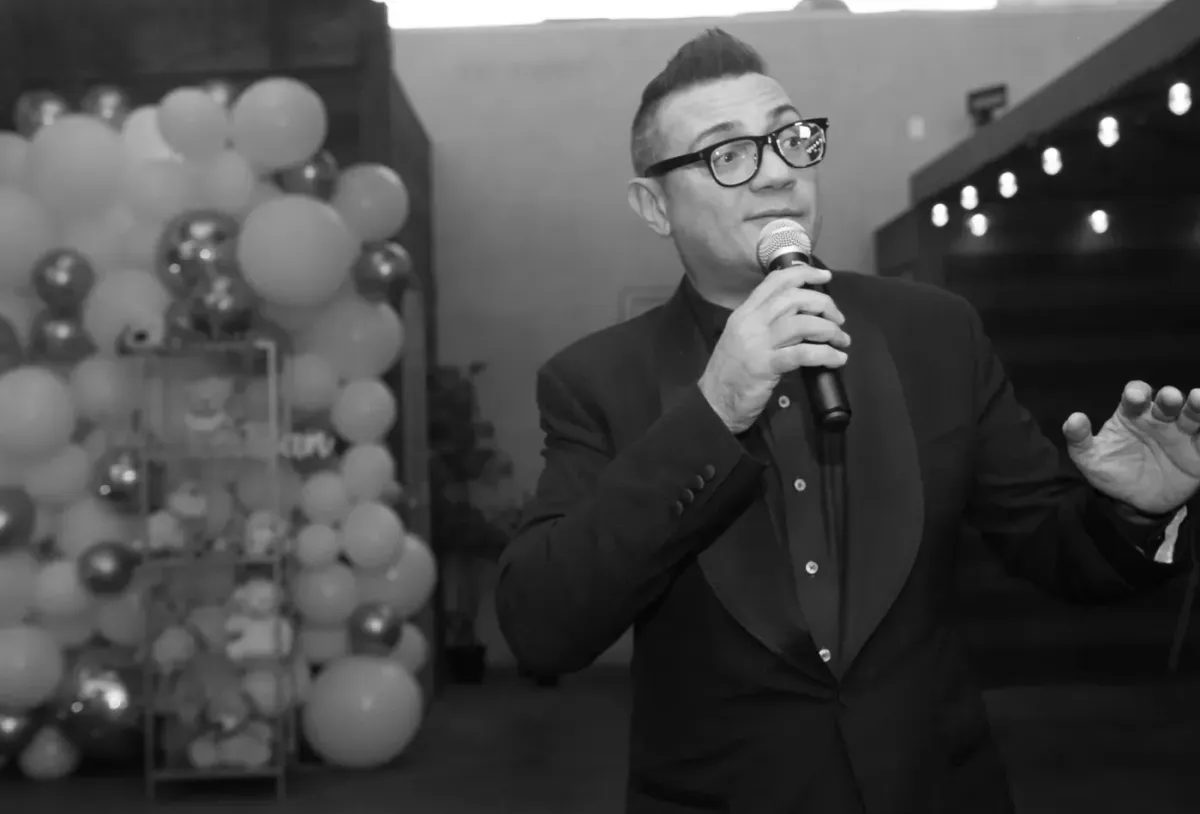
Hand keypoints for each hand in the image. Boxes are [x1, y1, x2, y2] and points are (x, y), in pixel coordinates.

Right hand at [698, 264, 850, 433]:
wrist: (713, 403)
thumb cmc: (730, 373)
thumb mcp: (743, 338)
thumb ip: (765, 324)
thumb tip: (800, 316)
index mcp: (744, 313)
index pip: (775, 281)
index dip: (804, 274)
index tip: (825, 277)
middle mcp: (750, 322)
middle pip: (794, 298)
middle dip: (823, 304)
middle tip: (838, 319)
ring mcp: (757, 344)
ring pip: (801, 323)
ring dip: (829, 329)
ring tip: (842, 340)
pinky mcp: (765, 366)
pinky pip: (802, 354)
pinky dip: (825, 354)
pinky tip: (837, 359)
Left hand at [1064, 382, 1199, 513]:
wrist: (1136, 502)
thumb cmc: (1112, 471)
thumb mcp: (1090, 459)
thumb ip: (1079, 440)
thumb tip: (1074, 419)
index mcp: (1132, 414)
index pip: (1136, 395)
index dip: (1136, 393)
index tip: (1135, 398)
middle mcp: (1159, 418)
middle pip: (1167, 401)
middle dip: (1169, 397)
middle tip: (1170, 398)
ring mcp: (1182, 433)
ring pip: (1193, 414)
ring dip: (1197, 406)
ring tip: (1199, 399)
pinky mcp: (1199, 450)